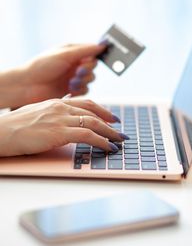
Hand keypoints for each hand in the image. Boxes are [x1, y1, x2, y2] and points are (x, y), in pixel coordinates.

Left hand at [0, 44, 105, 108]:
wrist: (27, 86)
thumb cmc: (41, 66)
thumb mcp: (65, 54)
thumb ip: (85, 50)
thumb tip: (102, 45)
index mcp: (72, 53)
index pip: (91, 52)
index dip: (94, 56)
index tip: (94, 59)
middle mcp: (74, 64)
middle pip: (92, 66)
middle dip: (87, 69)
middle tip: (78, 71)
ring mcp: (73, 78)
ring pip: (90, 79)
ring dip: (83, 80)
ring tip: (71, 81)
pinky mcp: (71, 90)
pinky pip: (85, 90)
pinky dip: (80, 89)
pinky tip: (69, 88)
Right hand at [0, 98, 127, 156]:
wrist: (2, 131)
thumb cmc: (16, 125)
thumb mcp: (38, 112)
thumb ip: (54, 111)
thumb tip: (66, 111)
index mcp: (57, 102)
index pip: (86, 103)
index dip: (102, 110)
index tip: (111, 117)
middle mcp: (61, 107)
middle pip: (93, 111)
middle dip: (110, 121)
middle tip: (120, 130)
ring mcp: (61, 119)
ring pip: (93, 122)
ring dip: (109, 133)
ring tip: (119, 141)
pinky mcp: (59, 132)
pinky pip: (87, 135)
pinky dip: (101, 141)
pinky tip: (108, 147)